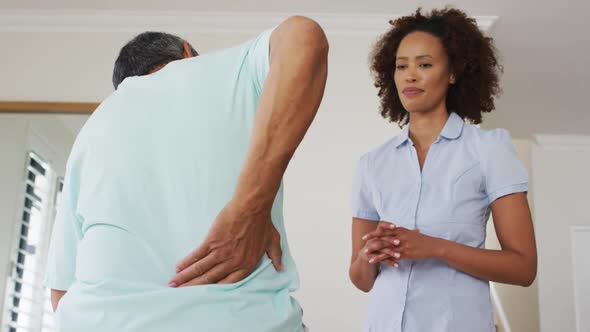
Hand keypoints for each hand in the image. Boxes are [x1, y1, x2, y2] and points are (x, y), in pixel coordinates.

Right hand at [168, 199, 282, 286]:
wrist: (252, 206)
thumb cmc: (263, 222)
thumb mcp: (273, 240)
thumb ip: (276, 256)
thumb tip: (281, 268)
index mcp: (247, 264)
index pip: (229, 283)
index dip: (215, 290)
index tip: (205, 295)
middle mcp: (233, 262)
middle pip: (211, 279)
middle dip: (195, 287)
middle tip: (183, 294)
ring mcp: (221, 252)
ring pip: (201, 269)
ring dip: (186, 278)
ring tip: (174, 284)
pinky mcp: (213, 241)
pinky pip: (197, 255)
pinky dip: (187, 262)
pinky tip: (179, 268)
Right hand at [360, 221, 400, 267]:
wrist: (365, 253)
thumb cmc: (378, 242)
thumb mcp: (382, 235)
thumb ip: (391, 232)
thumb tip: (404, 229)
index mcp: (377, 232)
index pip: (381, 226)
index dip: (387, 226)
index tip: (395, 226)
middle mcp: (373, 239)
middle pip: (382, 239)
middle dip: (390, 240)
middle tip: (399, 242)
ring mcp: (372, 249)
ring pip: (383, 250)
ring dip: (391, 253)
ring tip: (399, 256)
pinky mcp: (372, 257)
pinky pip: (382, 260)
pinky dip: (390, 262)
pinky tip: (397, 265)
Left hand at [363, 223, 442, 263]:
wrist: (432, 246)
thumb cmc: (422, 239)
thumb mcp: (411, 233)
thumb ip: (401, 232)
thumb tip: (395, 229)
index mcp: (401, 230)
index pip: (384, 230)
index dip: (374, 232)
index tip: (366, 235)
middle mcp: (400, 236)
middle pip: (383, 237)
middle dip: (372, 239)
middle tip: (363, 241)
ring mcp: (402, 245)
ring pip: (386, 247)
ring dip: (375, 250)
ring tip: (366, 253)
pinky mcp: (405, 253)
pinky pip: (391, 256)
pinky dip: (383, 258)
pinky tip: (376, 261)